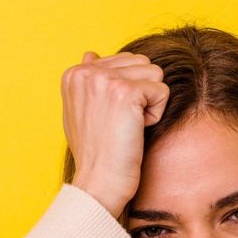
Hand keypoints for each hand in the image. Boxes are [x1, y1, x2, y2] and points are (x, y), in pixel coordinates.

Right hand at [61, 49, 168, 217]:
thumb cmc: (95, 154)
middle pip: (142, 64)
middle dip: (141, 95)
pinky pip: (162, 91)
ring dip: (149, 104)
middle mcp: (86, 71)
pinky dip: (156, 115)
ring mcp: (104, 80)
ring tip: (128, 127)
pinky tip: (136, 131)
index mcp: (75, 73)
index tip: (110, 120)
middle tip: (122, 125)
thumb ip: (89, 83)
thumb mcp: (82, 112)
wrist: (99, 183)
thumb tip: (91, 54)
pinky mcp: (125, 93)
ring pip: (154, 74)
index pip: (124, 61)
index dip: (127, 94)